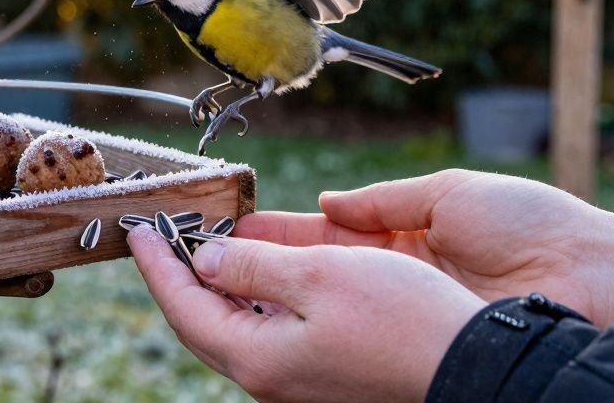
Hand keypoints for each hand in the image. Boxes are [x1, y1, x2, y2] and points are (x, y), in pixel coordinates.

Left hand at [127, 224, 485, 402]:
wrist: (474, 367)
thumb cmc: (402, 321)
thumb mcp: (319, 275)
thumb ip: (253, 267)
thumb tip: (205, 260)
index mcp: (258, 358)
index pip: (184, 308)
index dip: (158, 266)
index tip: (139, 233)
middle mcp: (270, 379)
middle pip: (204, 323)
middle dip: (181, 275)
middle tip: (164, 234)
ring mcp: (297, 382)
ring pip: (237, 327)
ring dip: (220, 283)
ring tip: (209, 240)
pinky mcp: (323, 376)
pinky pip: (269, 333)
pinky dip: (255, 297)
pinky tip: (262, 272)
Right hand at [237, 169, 613, 333]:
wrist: (598, 278)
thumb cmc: (534, 226)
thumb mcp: (449, 195)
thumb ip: (383, 202)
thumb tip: (324, 206)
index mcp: (401, 235)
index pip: (320, 236)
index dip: (271, 230)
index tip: (226, 220)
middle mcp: (391, 279)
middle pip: (304, 276)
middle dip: (249, 263)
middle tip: (194, 251)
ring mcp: (398, 314)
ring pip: (313, 309)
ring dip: (260, 295)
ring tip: (204, 281)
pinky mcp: (412, 343)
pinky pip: (344, 337)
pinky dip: (297, 330)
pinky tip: (257, 320)